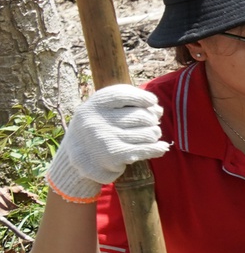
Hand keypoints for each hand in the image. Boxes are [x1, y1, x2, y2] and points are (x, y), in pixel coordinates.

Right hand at [47, 85, 167, 200]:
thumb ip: (127, 102)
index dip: (143, 97)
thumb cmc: (98, 126)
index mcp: (94, 105)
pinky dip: (158, 148)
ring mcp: (105, 140)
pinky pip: (147, 149)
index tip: (152, 102)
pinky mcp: (115, 157)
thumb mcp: (103, 108)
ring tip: (148, 136)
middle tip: (150, 124)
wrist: (77, 157)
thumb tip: (157, 109)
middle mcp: (97, 121)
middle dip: (152, 120)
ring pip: (149, 133)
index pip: (124, 94)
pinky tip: (160, 147)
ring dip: (154, 135)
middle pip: (143, 116)